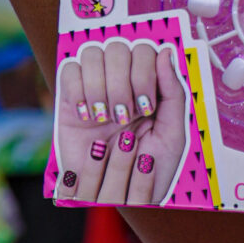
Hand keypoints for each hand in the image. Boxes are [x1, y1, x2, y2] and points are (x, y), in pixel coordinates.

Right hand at [55, 38, 188, 207]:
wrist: (123, 194)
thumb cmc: (152, 165)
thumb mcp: (174, 132)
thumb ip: (173, 92)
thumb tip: (166, 52)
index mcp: (149, 84)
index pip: (143, 49)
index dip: (144, 74)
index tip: (146, 108)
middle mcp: (122, 80)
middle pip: (117, 48)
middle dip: (123, 85)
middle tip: (125, 117)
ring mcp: (95, 87)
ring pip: (92, 55)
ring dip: (102, 90)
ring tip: (108, 120)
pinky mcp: (70, 99)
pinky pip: (69, 71)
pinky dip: (80, 93)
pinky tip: (89, 116)